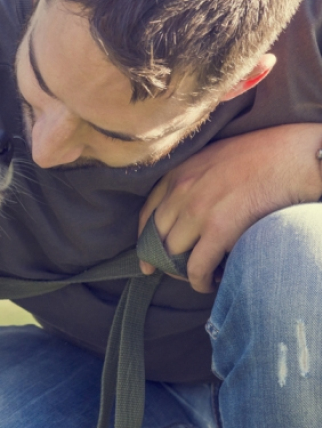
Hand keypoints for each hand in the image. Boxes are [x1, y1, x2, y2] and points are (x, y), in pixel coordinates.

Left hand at [139, 124, 321, 292]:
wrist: (294, 155)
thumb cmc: (262, 156)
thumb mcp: (213, 159)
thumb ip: (194, 181)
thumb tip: (188, 211)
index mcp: (177, 173)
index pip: (147, 214)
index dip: (144, 241)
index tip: (146, 259)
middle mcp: (180, 191)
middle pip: (157, 238)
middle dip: (164, 260)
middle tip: (177, 273)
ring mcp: (197, 210)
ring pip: (173, 255)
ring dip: (183, 272)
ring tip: (199, 277)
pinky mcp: (219, 229)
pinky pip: (197, 267)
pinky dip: (200, 281)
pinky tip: (210, 284)